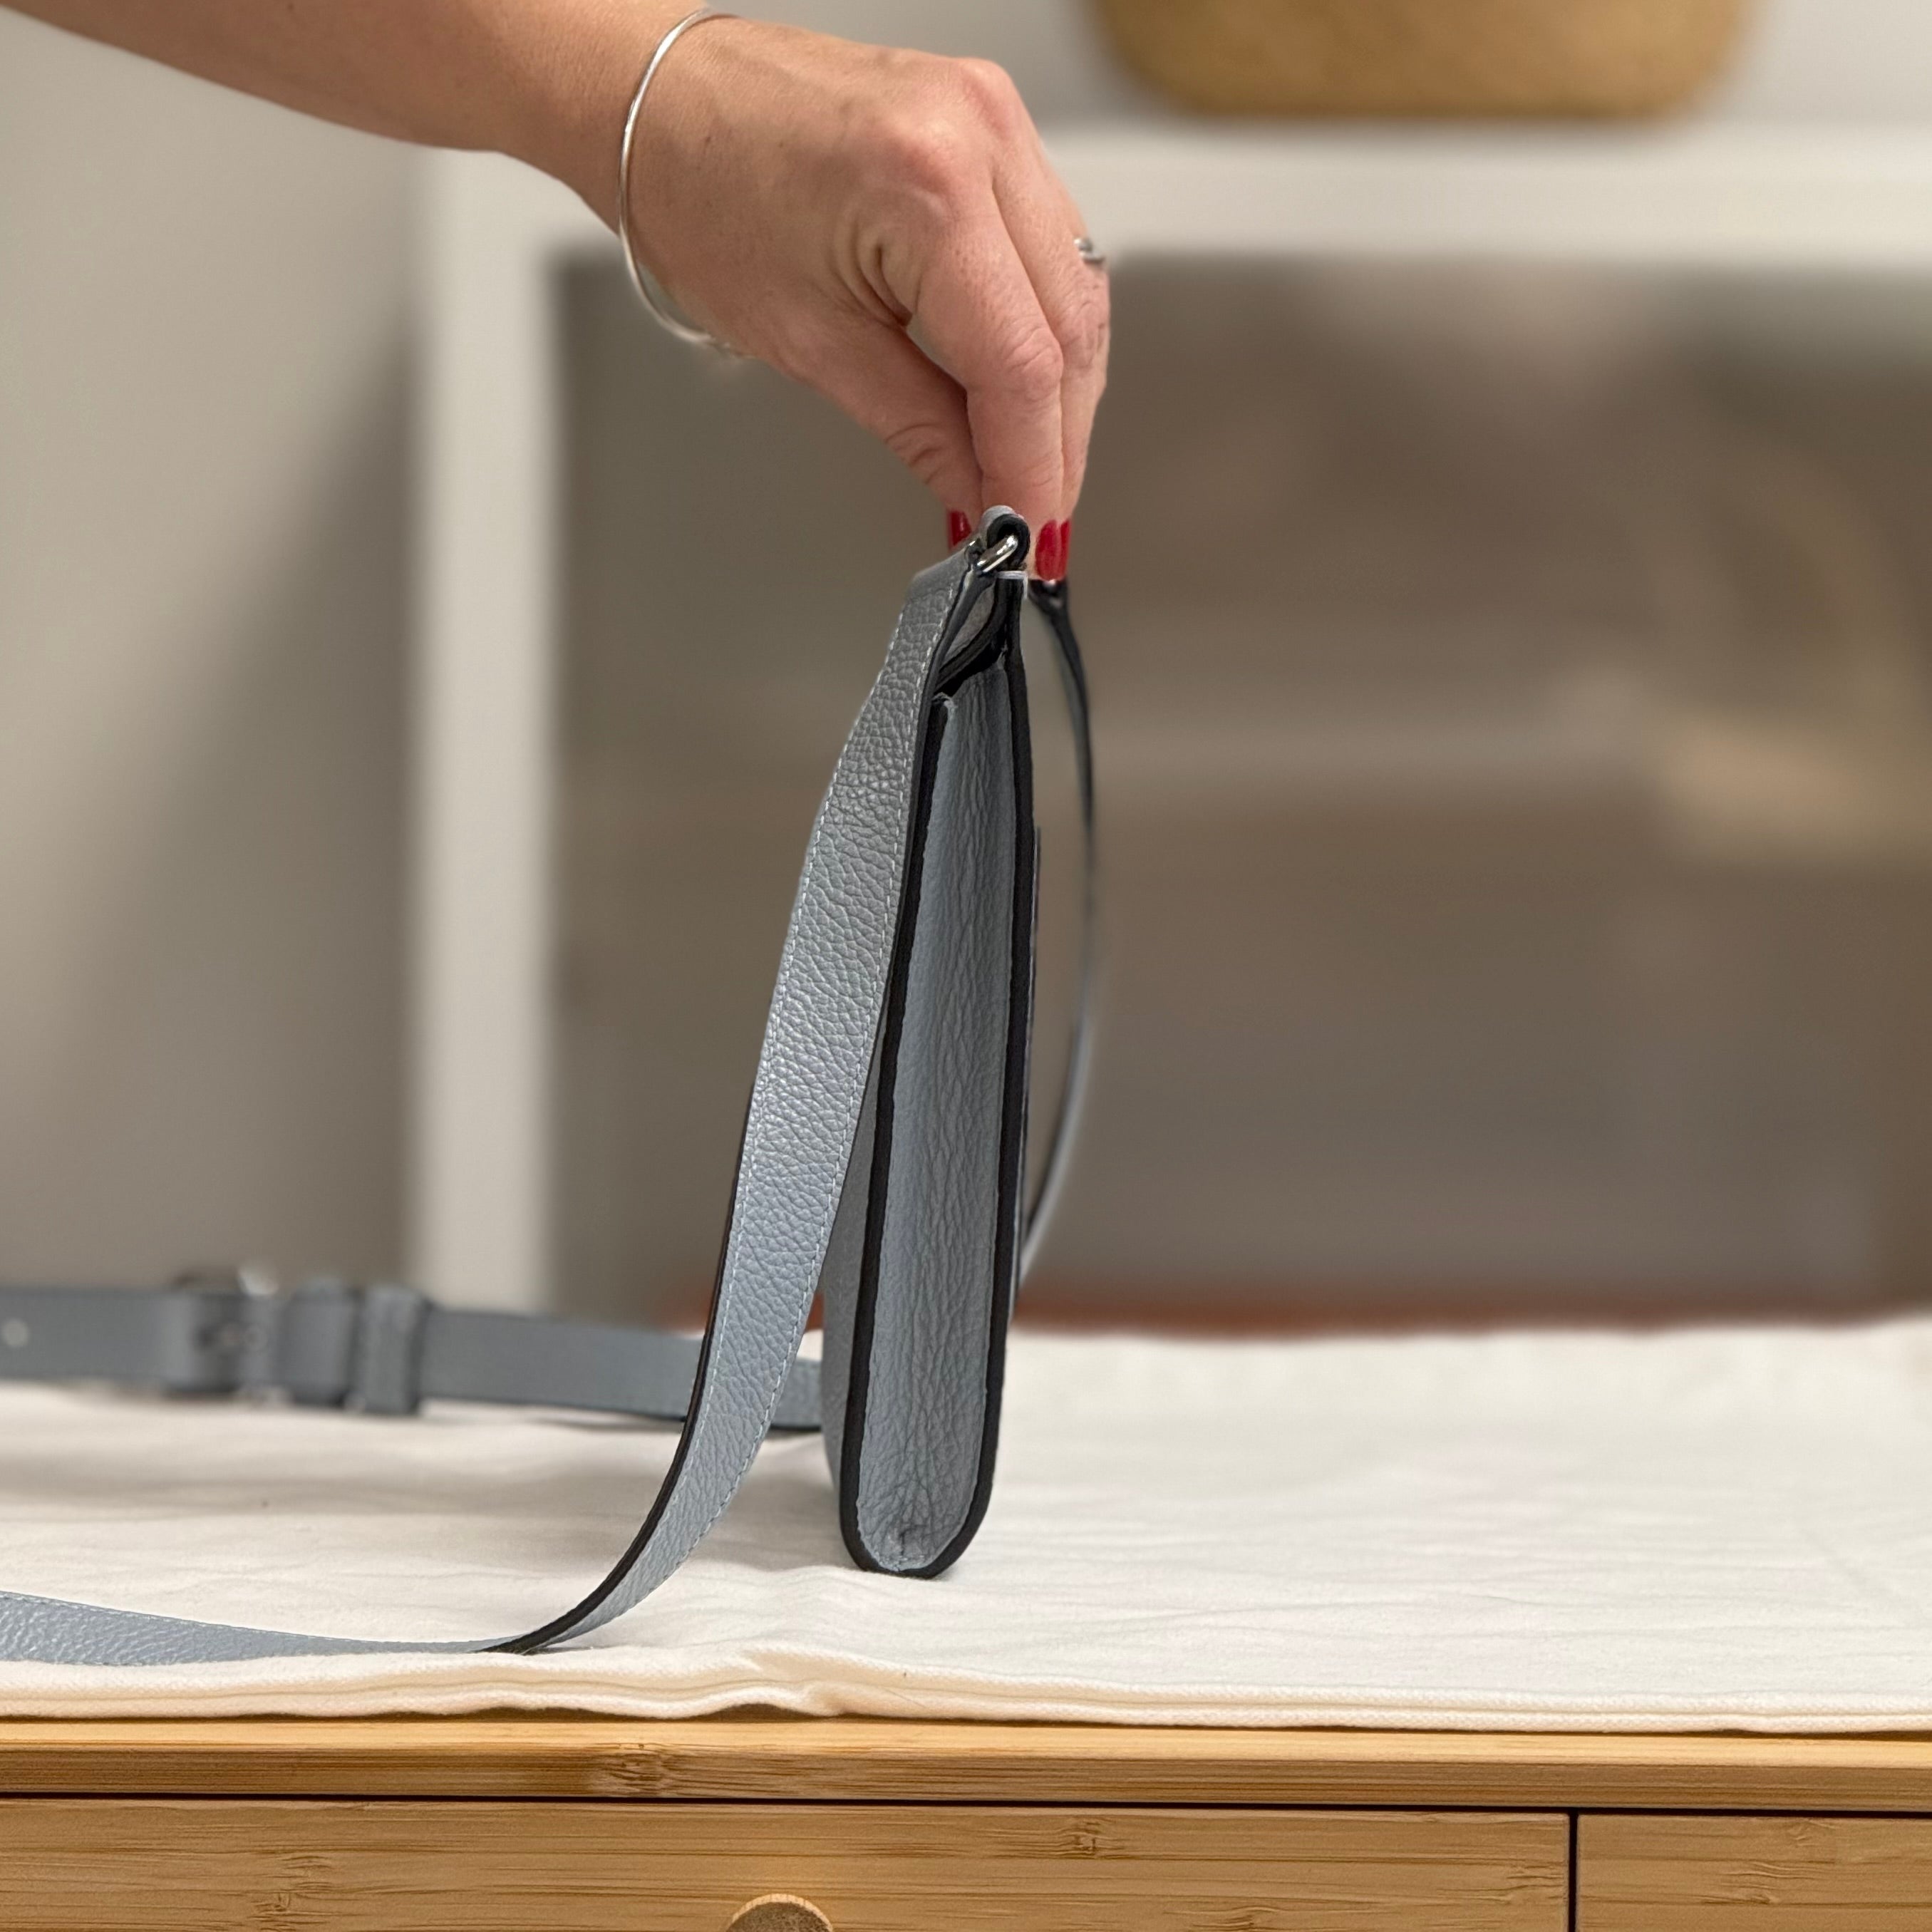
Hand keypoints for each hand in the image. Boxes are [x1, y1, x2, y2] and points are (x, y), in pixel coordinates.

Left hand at [623, 20, 1107, 550]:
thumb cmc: (699, 193)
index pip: (1023, 364)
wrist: (662, 101)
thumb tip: (980, 492)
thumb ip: (919, 428)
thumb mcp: (811, 343)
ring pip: (1079, 289)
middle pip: (1071, 329)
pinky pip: (1055, 246)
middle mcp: (979, 137)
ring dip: (1062, 389)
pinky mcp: (992, 124)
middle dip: (1058, 439)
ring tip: (1030, 464)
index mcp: (928, 188)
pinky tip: (1023, 384)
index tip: (1029, 533)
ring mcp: (994, 120)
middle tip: (1035, 517)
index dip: (1035, 465)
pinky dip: (1045, 326)